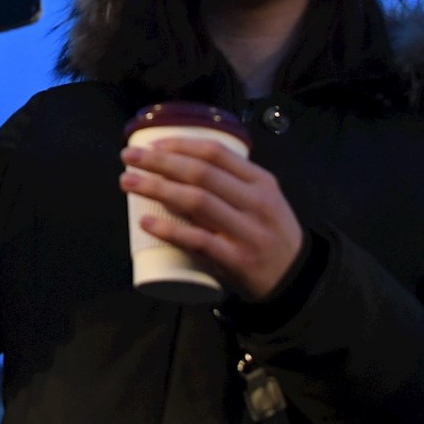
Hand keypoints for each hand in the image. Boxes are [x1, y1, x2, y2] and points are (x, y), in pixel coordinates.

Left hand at [118, 137, 303, 301]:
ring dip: (156, 188)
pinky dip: (170, 230)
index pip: (215, 153)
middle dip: (159, 162)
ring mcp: (246, 232)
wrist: (296, 279)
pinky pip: (198, 241)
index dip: (178, 145)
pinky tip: (146, 222)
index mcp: (260, 182)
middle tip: (129, 158)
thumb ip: (231, 182)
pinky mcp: (236, 260)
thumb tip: (180, 162)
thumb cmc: (269, 233)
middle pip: (200, 173)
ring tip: (128, 182)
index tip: (150, 145)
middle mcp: (255, 203)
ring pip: (196, 201)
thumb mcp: (263, 199)